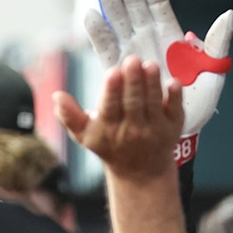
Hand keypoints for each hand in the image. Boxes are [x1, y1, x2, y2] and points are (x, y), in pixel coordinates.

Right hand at [54, 55, 182, 182]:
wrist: (140, 172)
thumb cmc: (110, 146)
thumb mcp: (85, 135)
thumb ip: (69, 116)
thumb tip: (56, 96)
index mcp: (109, 129)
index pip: (110, 108)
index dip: (112, 91)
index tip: (113, 72)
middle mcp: (133, 130)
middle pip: (133, 103)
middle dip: (133, 81)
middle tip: (133, 60)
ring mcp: (155, 129)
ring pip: (154, 103)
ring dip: (152, 84)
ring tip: (150, 65)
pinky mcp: (173, 128)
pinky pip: (175, 111)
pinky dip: (175, 97)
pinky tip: (173, 82)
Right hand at [85, 0, 232, 163]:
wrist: (179, 128)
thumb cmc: (199, 100)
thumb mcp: (214, 71)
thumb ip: (218, 43)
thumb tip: (229, 14)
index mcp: (170, 37)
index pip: (159, 4)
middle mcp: (148, 40)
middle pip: (135, 7)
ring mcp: (132, 52)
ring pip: (118, 21)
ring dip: (110, 2)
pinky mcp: (119, 69)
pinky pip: (106, 48)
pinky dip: (99, 32)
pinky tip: (92, 15)